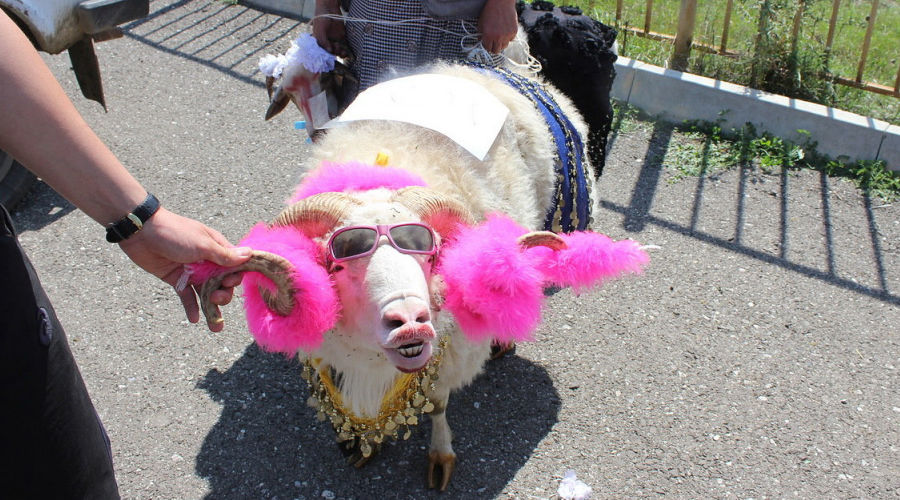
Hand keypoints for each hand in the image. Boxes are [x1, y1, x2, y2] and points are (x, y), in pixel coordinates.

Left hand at [118, 208, 251, 331]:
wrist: (142, 232)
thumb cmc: (175, 233)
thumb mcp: (203, 244)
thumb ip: (224, 255)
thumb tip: (249, 255)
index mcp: (217, 249)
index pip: (234, 267)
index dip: (235, 278)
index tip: (230, 283)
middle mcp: (207, 261)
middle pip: (222, 283)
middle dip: (223, 295)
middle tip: (215, 298)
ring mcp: (192, 271)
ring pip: (207, 293)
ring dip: (212, 309)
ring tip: (214, 325)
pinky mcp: (177, 280)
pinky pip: (188, 296)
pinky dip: (192, 308)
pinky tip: (195, 319)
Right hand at [313, 0, 347, 56]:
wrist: (330, 9)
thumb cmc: (321, 19)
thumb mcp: (320, 30)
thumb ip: (323, 41)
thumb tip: (329, 50)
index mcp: (318, 42)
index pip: (322, 52)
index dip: (326, 54)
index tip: (330, 51)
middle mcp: (326, 43)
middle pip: (330, 53)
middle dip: (334, 52)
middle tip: (336, 46)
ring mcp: (333, 41)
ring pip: (337, 52)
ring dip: (339, 53)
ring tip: (341, 50)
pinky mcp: (341, 39)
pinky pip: (343, 48)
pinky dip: (345, 52)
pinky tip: (345, 53)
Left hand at [478, 0, 518, 53]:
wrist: (501, 2)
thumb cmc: (490, 11)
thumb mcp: (481, 23)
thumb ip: (481, 34)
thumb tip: (481, 41)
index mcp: (488, 35)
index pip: (488, 49)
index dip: (487, 47)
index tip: (488, 44)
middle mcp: (498, 37)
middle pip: (496, 50)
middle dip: (494, 47)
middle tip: (494, 43)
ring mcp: (506, 35)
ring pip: (504, 46)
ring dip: (501, 43)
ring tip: (500, 36)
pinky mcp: (514, 32)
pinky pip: (511, 39)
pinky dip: (508, 37)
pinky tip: (505, 30)